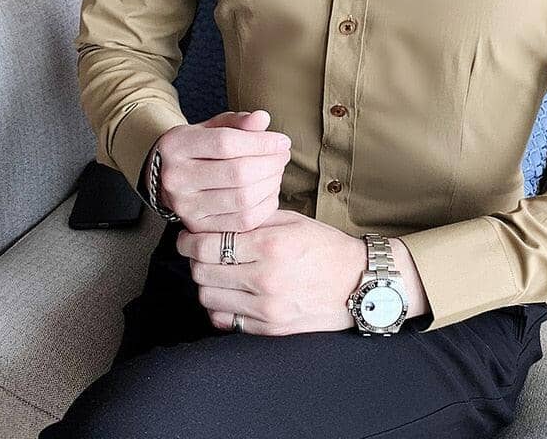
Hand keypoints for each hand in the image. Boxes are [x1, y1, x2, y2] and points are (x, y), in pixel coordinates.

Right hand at [146, 109, 290, 233]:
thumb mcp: (212, 127)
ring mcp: (186, 207)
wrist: (167, 178)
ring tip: (277, 171)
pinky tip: (270, 191)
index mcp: (177, 146)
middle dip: (271, 163)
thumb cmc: (198, 148)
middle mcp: (176, 178)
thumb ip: (238, 122)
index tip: (283, 141)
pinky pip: (244, 221)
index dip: (261, 142)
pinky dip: (266, 206)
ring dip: (271, 183)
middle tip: (283, 155)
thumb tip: (262, 118)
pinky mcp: (199, 228)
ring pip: (243, 198)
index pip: (226, 143)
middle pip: (238, 173)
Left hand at [176, 209, 431, 335]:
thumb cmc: (325, 247)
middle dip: (194, 259)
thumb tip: (216, 218)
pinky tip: (230, 293)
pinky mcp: (270, 328)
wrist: (358, 283)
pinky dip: (220, 306)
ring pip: (208, 297)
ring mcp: (267, 307)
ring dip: (206, 282)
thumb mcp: (292, 221)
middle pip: (202, 271)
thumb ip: (253, 220)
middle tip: (199, 251)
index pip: (208, 245)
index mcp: (271, 245)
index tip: (188, 236)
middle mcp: (265, 278)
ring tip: (216, 271)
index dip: (190, 240)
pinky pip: (225, 320)